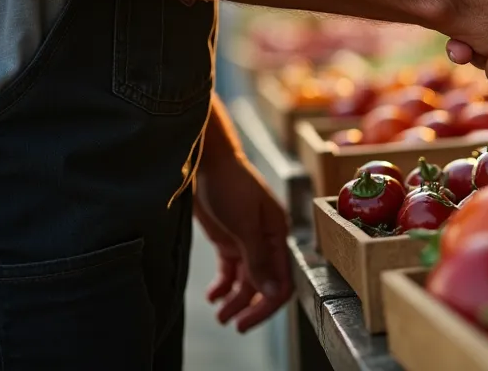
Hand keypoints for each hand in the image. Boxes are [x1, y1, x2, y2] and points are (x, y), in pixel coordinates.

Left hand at [193, 153, 291, 333]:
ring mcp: (246, 240)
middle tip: (234, 325)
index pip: (281, 278)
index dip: (268, 302)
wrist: (206, 161)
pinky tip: (213, 296)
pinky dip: (223, 285)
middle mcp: (265, 240)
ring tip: (220, 316)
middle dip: (251, 306)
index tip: (249, 320)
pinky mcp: (228, 239)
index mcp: (277, 235)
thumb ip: (258, 259)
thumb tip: (274, 290)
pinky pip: (231, 270)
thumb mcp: (244, 224)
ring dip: (235, 299)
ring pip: (246, 279)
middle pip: (264, 282)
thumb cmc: (230, 184)